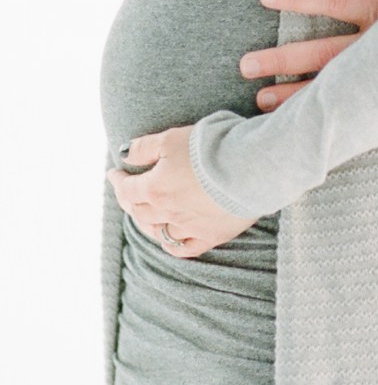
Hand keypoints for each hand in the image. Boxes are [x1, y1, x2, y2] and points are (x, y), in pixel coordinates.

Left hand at [108, 127, 257, 257]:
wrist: (255, 164)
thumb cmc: (214, 146)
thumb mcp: (173, 137)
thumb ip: (145, 147)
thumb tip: (124, 154)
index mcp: (154, 188)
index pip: (126, 189)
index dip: (118, 180)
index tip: (114, 173)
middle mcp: (167, 212)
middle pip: (139, 212)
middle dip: (129, 201)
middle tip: (128, 192)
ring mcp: (189, 226)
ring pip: (158, 232)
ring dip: (147, 223)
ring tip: (146, 214)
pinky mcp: (212, 235)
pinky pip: (185, 247)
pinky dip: (174, 244)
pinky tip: (172, 238)